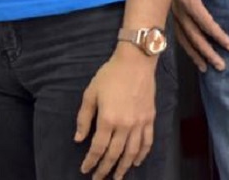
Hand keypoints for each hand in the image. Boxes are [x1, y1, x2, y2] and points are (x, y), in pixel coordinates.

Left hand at [75, 47, 157, 179]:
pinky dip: (143, 154)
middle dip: (105, 169)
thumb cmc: (110, 74)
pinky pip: (148, 141)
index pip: (97, 148)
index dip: (90, 161)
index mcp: (108, 119)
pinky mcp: (150, 118)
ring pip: (132, 152)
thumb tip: (78, 139)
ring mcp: (140, 122)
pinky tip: (137, 161)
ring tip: (117, 177)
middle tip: (98, 179)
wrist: (136, 61)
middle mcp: (125, 124)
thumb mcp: (90, 93)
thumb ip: (84, 118)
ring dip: (124, 167)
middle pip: (114, 154)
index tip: (85, 170)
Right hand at [171, 0, 228, 71]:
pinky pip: (180, 35)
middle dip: (207, 52)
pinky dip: (188, 48)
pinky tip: (195, 57)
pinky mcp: (174, 15)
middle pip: (193, 36)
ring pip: (184, 40)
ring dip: (195, 55)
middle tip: (221, 66)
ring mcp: (174, 14)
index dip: (217, 34)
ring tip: (207, 69)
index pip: (204, 22)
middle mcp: (178, 10)